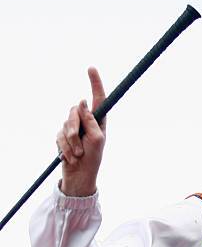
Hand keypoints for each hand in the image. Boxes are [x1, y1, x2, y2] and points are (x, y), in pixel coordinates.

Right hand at [57, 67, 105, 196]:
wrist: (80, 177)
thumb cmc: (93, 159)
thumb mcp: (96, 140)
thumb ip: (91, 121)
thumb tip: (83, 102)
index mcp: (99, 121)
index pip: (98, 99)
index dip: (95, 83)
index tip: (91, 69)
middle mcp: (86, 122)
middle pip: (75, 111)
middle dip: (74, 129)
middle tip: (79, 147)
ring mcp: (74, 128)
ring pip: (65, 124)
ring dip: (70, 143)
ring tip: (77, 155)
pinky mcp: (63, 136)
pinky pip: (58, 135)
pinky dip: (64, 147)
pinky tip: (70, 157)